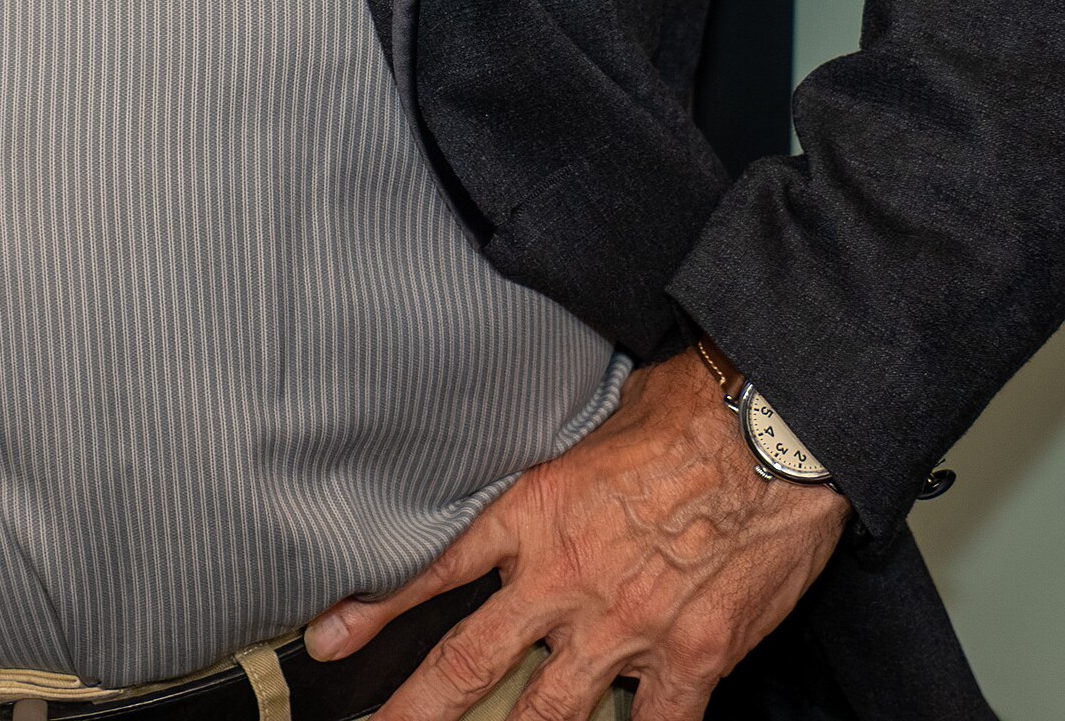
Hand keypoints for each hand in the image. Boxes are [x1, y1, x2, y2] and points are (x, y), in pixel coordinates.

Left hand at [303, 349, 849, 720]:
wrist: (771, 432)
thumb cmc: (690, 412)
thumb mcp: (595, 426)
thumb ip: (556, 473)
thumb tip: (538, 488)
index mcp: (538, 512)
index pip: (438, 568)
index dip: (377, 609)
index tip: (330, 640)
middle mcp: (567, 578)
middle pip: (469, 662)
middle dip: (415, 708)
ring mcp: (625, 627)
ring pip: (545, 715)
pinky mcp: (690, 659)